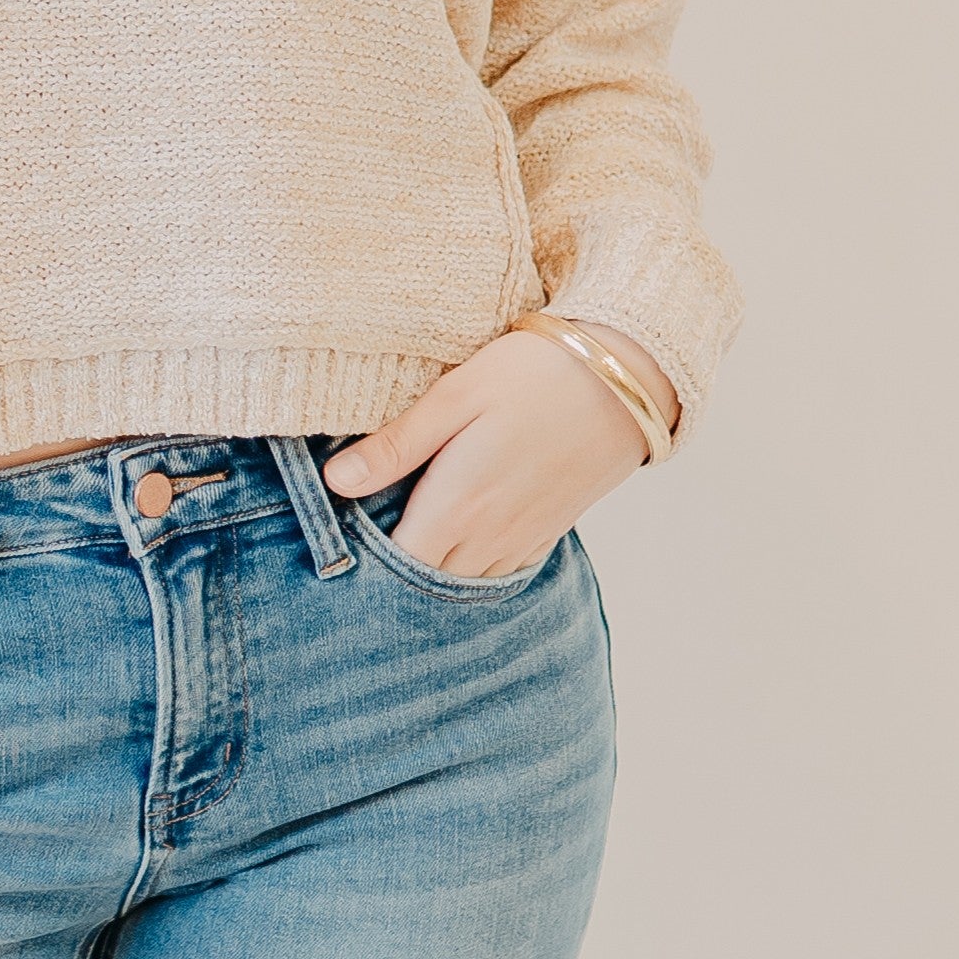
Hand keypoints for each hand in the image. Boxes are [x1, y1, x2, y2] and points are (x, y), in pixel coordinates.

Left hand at [321, 321, 680, 579]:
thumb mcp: (453, 397)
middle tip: (361, 543)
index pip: (396, 565)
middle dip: (392, 574)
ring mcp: (523, 541)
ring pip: (463, 583)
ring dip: (432, 571)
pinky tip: (455, 538)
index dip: (361, 561)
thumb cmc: (530, 374)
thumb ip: (395, 446)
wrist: (623, 380)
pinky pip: (498, 571)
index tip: (336, 542)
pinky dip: (470, 567)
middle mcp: (490, 539)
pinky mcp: (548, 533)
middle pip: (426, 583)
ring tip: (402, 541)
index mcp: (458, 507)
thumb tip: (335, 482)